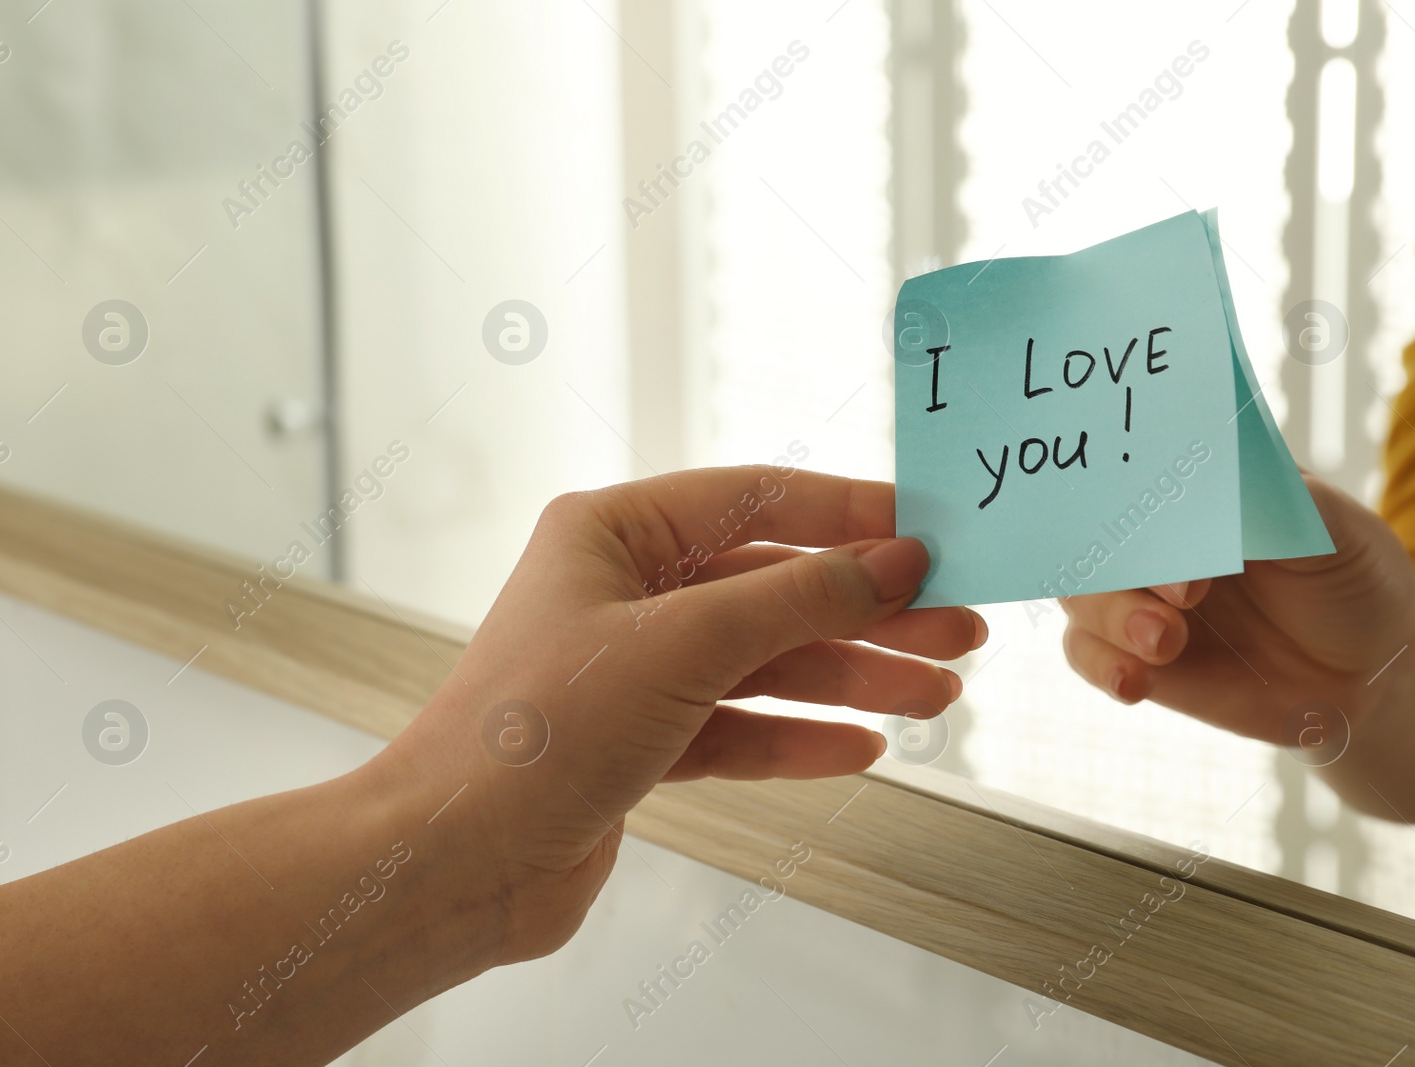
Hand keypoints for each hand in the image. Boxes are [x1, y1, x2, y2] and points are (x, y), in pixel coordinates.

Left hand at [381, 466, 985, 965]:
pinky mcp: (640, 741)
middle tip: (956, 626)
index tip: (930, 530)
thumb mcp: (684, 643)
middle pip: (774, 587)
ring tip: (935, 694)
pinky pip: (740, 726)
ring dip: (852, 677)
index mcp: (613, 532)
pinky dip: (799, 736)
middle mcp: (624, 592)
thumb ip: (797, 598)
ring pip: (766, 660)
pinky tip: (862, 746)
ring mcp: (633, 669)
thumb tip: (892, 560)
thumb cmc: (534, 733)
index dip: (849, 514)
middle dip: (869, 610)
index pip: (756, 500)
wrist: (458, 861)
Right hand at [1059, 475, 1414, 745]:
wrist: (1371, 677)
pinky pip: (1087, 652)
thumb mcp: (1335, 530)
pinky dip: (1100, 663)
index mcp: (1199, 486)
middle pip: (1095, 530)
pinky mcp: (1138, 654)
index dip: (1123, 476)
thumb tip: (1219, 479)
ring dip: (1111, 616)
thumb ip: (1274, 503)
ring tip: (1165, 641)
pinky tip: (1133, 681)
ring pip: (1082, 593)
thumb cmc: (1355, 582)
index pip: (1136, 464)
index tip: (1140, 498)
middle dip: (1124, 560)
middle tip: (1185, 591)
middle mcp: (1159, 536)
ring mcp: (1143, 595)